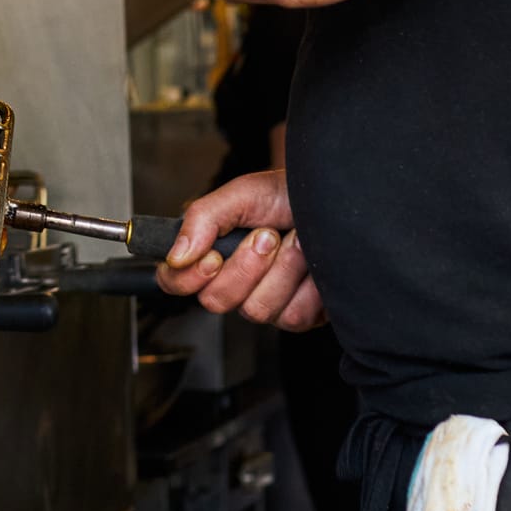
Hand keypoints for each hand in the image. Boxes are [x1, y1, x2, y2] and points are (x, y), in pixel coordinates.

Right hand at [155, 168, 324, 330]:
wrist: (335, 203)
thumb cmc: (287, 195)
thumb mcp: (242, 194)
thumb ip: (203, 218)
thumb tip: (176, 255)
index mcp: (212, 253)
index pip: (175, 282)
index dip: (189, 277)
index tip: (214, 257)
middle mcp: (236, 283)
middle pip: (216, 301)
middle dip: (246, 265)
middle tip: (268, 234)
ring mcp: (267, 302)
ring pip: (255, 310)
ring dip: (282, 269)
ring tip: (297, 241)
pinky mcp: (298, 315)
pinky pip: (292, 316)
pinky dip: (308, 286)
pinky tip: (315, 265)